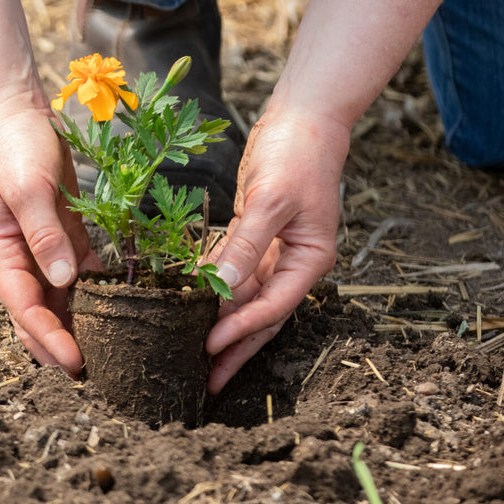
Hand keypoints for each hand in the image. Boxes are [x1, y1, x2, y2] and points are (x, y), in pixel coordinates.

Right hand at [0, 95, 102, 373]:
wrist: (13, 112)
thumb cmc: (11, 147)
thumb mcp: (27, 188)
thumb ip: (44, 234)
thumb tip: (64, 281)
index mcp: (0, 252)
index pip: (23, 306)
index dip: (47, 338)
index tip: (73, 363)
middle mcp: (19, 258)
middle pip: (37, 313)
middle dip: (59, 346)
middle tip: (93, 376)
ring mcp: (41, 248)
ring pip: (58, 300)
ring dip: (77, 325)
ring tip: (109, 352)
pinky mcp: (62, 235)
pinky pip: (79, 274)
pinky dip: (95, 293)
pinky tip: (122, 310)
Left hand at [206, 108, 347, 391]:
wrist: (302, 121)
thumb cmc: (295, 156)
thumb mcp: (270, 200)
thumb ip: (245, 244)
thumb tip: (221, 286)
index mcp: (310, 260)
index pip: (273, 306)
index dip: (240, 329)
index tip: (209, 346)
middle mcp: (294, 263)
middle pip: (262, 316)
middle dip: (235, 349)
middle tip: (207, 382)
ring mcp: (274, 252)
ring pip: (245, 300)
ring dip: (223, 326)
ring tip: (197, 359)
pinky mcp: (254, 238)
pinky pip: (233, 275)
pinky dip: (215, 293)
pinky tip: (192, 311)